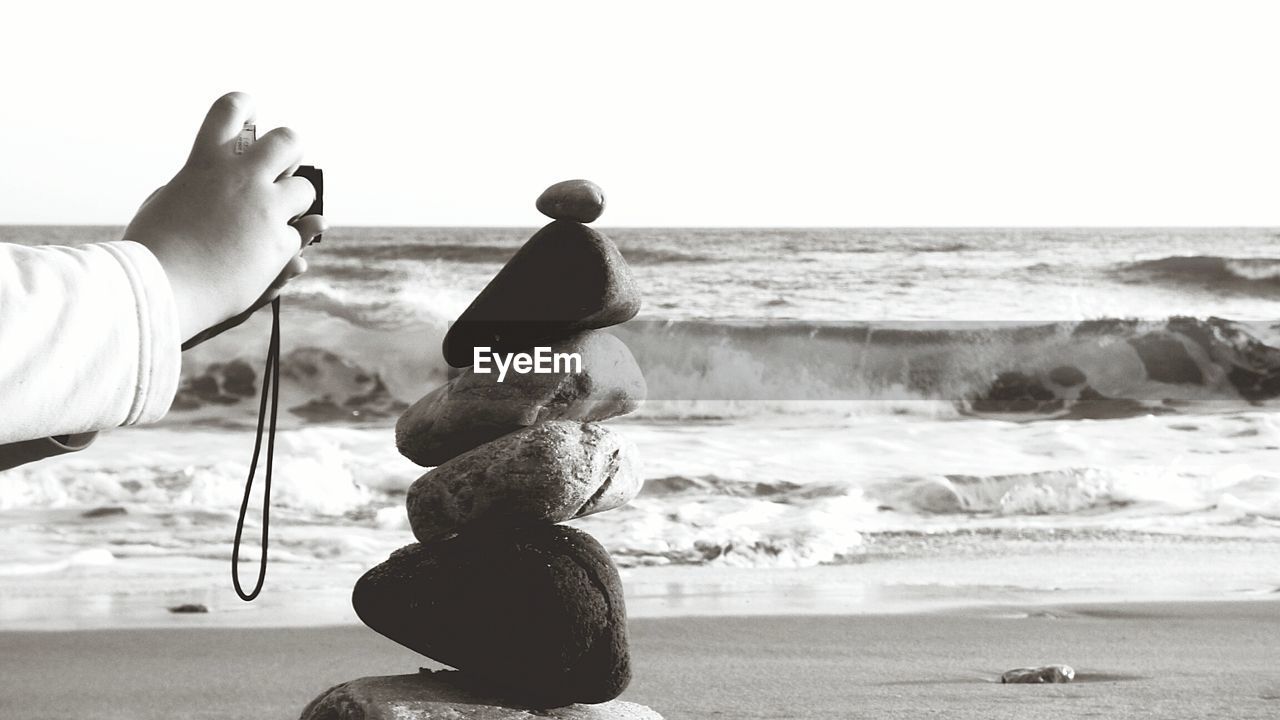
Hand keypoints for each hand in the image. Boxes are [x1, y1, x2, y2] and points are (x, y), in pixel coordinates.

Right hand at [124, 92, 324, 343]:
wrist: (161, 289)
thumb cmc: (151, 250)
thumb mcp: (165, 203)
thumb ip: (196, 187)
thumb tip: (214, 184)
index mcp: (205, 162)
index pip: (230, 110)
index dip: (243, 106)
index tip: (250, 110)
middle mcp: (241, 177)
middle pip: (287, 141)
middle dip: (289, 151)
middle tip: (283, 166)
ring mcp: (265, 209)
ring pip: (305, 189)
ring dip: (294, 202)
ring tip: (280, 217)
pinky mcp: (281, 242)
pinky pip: (298, 236)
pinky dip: (286, 245)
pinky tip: (272, 256)